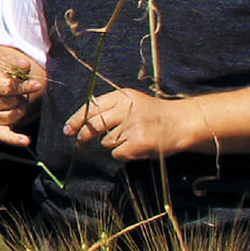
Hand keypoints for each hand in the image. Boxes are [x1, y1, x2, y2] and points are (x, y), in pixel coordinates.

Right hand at [0, 47, 43, 146]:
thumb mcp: (6, 62)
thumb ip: (16, 64)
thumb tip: (25, 65)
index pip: (7, 89)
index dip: (24, 87)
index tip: (37, 84)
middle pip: (12, 103)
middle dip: (21, 96)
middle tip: (19, 90)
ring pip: (13, 116)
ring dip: (20, 108)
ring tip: (16, 99)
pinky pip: (3, 135)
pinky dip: (14, 139)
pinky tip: (24, 140)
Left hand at [63, 88, 195, 160]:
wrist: (181, 123)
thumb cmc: (153, 114)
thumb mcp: (132, 101)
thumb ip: (110, 108)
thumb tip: (82, 122)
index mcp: (122, 96)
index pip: (91, 107)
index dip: (77, 119)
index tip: (67, 129)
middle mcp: (125, 109)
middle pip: (94, 125)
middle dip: (83, 136)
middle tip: (79, 143)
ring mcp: (131, 127)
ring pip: (106, 142)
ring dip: (111, 144)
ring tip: (128, 139)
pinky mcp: (137, 144)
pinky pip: (117, 153)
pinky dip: (122, 154)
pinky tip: (135, 147)